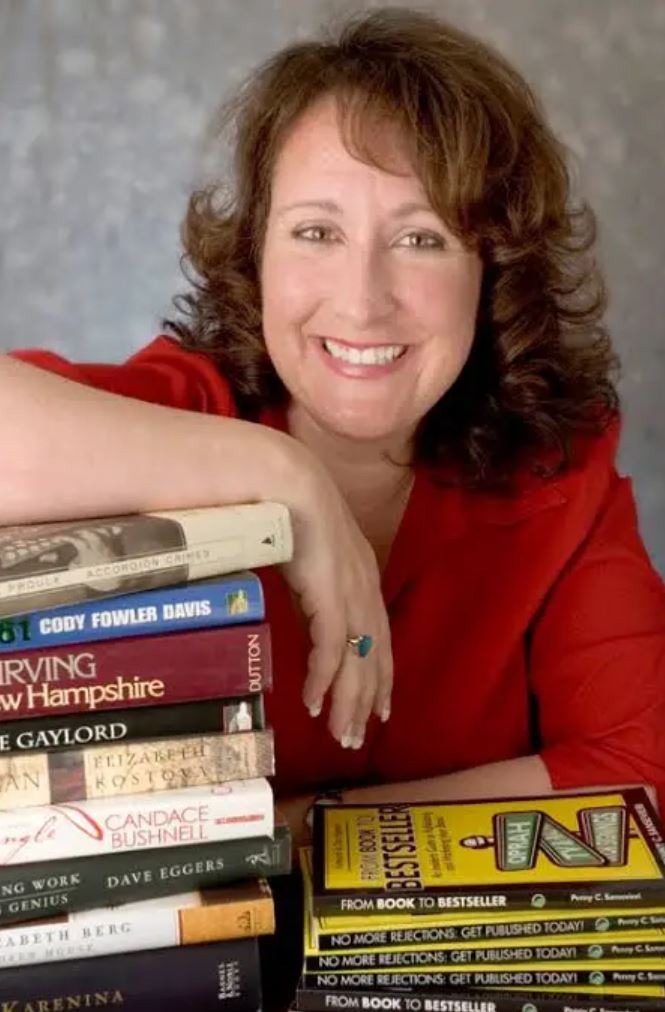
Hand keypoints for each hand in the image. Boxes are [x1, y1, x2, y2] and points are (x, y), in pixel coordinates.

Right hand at [279, 444, 392, 747]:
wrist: (283, 481)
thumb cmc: (288, 509)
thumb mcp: (309, 557)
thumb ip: (313, 590)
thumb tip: (306, 618)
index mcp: (363, 576)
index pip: (380, 637)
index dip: (381, 675)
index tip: (380, 706)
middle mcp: (365, 588)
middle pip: (374, 658)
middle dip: (367, 701)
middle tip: (357, 736)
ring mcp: (350, 593)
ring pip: (358, 662)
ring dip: (349, 702)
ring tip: (341, 734)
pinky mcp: (330, 596)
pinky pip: (331, 649)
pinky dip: (323, 680)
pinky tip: (314, 704)